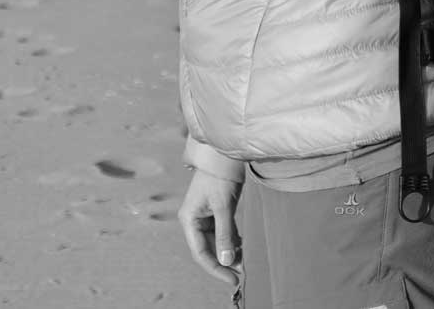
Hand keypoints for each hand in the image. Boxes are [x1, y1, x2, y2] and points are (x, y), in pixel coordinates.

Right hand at [177, 169, 241, 285]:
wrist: (224, 155)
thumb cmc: (219, 177)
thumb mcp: (223, 207)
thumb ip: (224, 234)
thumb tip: (226, 261)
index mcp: (189, 219)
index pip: (200, 252)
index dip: (215, 268)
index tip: (231, 279)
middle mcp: (194, 220)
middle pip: (207, 250)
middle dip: (223, 262)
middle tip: (240, 274)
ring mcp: (204, 217)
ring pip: (215, 243)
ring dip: (228, 253)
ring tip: (244, 262)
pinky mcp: (215, 213)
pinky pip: (222, 233)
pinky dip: (231, 242)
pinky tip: (242, 247)